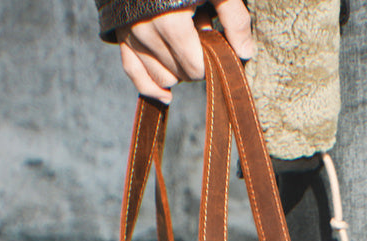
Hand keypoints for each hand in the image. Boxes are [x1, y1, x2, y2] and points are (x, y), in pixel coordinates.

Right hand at [119, 0, 254, 102]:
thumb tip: (246, 53)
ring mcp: (130, 33)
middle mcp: (145, 31)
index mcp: (170, 21)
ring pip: (157, 75)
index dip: (210, 63)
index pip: (194, 67)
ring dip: (176, 71)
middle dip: (195, 63)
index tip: (217, 48)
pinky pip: (132, 69)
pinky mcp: (120, 32)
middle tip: (204, 38)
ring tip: (188, 45)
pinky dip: (148, 86)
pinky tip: (166, 97)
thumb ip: (233, 17)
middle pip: (178, 73)